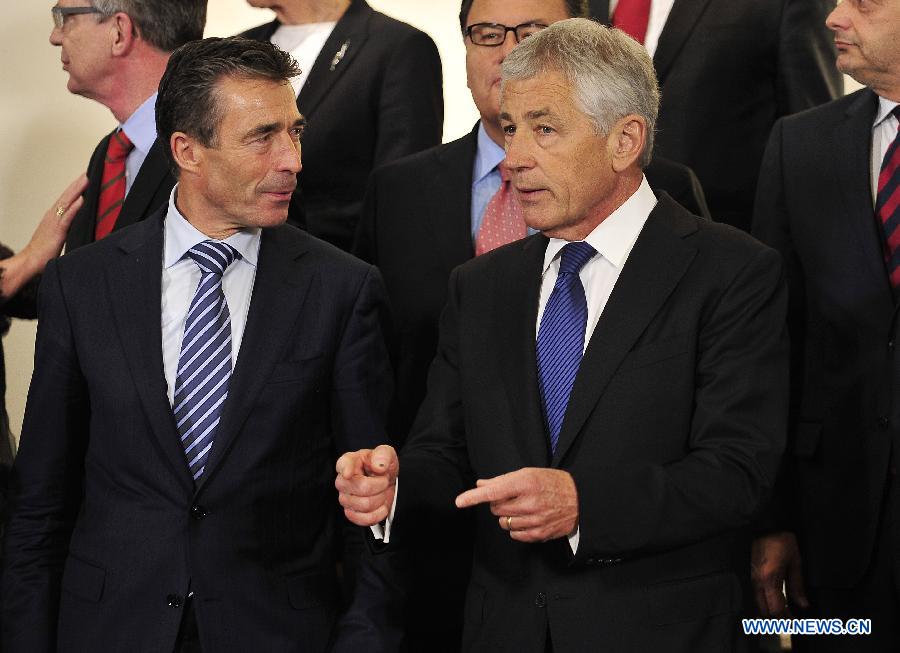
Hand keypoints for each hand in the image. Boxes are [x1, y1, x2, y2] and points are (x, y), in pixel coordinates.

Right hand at [21, 174, 87, 268]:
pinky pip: (67, 217)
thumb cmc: (44, 250)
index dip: (77, 187)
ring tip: (88, 179)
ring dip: (78, 190)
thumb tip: (80, 223)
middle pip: (68, 195)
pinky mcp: (57, 231)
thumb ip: (67, 226)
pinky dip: (74, 208)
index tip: (87, 177)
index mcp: (54, 215)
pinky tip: (81, 200)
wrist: (31, 260)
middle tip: (90, 171)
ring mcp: (54, 221)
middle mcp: (53, 214)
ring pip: (67, 201)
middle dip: (79, 183)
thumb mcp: (59, 235)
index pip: (67, 198)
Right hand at [335, 444, 397, 526]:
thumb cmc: (381, 466)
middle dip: (380, 486)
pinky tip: (381, 506)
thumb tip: (378, 466)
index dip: (345, 470)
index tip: (348, 474)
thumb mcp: (386, 453)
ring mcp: (345, 498)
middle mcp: (343, 480)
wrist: (386, 481)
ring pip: (365, 505)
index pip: (343, 465)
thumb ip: (383, 454)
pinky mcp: (351, 513)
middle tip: (384, 481)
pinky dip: (377, 514)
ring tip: (382, 492)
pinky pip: (363, 519)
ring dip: (380, 499)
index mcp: (349, 461)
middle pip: (361, 488)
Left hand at [455, 467, 577, 542]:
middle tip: (512, 497)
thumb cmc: (552, 483)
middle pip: (495, 508)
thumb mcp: (528, 474)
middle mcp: (530, 502)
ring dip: (507, 516)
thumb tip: (480, 485)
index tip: (459, 502)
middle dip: (498, 503)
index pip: (494, 491)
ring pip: (503, 522)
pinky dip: (516, 527)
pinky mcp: (539, 534)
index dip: (474, 497)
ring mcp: (535, 520)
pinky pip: (514, 534)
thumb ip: (503, 480)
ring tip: (522, 508)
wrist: (580, 499)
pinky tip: (528, 519)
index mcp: (526, 483)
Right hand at [751, 531, 808, 616]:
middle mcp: (758, 581)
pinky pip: (755, 593)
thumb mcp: (796, 562)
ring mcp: (752, 577)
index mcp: (770, 579)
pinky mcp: (750, 573)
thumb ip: (797, 585)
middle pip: (763, 609)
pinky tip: (771, 600)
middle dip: (775, 617)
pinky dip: (763, 601)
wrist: (766, 525)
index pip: (775, 608)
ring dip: (768, 610)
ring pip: (757, 602)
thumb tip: (802, 604)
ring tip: (781, 612)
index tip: (794, 623)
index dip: (784, 618)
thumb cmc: (782, 540)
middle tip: (788, 620)